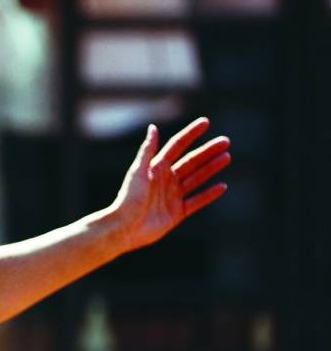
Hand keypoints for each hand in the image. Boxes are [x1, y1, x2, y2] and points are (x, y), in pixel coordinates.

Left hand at [113, 117, 230, 250]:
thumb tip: (153, 127)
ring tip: (227, 157)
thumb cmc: (128, 198)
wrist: (125, 228)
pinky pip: (197, 201)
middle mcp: (166, 180)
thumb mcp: (138, 172)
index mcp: (157, 168)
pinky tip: (222, 186)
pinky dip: (209, 194)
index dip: (190, 134)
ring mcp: (173, 196)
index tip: (205, 122)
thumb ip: (147, 151)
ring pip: (197, 179)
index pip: (177, 146)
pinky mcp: (177, 213)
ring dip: (211, 168)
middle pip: (191, 162)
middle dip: (208, 151)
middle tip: (225, 141)